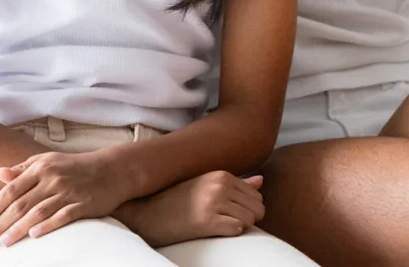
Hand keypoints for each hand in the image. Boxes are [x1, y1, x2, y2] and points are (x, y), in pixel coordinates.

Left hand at [0, 150, 132, 245]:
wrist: (111, 170)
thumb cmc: (74, 167)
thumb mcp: (48, 162)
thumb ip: (22, 168)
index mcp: (40, 167)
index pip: (11, 189)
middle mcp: (52, 178)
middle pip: (21, 204)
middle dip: (1, 222)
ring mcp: (68, 191)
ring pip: (38, 212)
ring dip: (19, 228)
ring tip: (5, 242)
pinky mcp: (82, 204)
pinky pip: (62, 216)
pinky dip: (48, 226)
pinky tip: (34, 235)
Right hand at [115, 172, 264, 246]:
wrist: (147, 212)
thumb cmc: (177, 200)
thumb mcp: (207, 185)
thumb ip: (237, 183)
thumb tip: (261, 180)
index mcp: (221, 175)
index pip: (257, 195)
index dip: (248, 209)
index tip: (230, 213)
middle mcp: (219, 185)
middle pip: (258, 208)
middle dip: (249, 219)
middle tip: (227, 222)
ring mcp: (213, 202)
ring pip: (251, 220)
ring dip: (240, 227)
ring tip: (219, 226)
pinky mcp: (207, 221)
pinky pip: (238, 229)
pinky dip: (230, 233)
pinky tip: (214, 230)